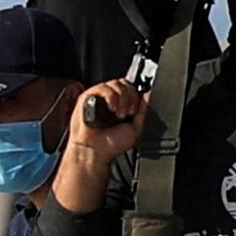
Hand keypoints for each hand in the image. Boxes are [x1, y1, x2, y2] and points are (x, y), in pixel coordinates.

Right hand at [60, 75, 149, 200]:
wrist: (95, 151)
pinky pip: (103, 87)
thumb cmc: (110, 145)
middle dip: (130, 97)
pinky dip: (111, 97)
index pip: (130, 88)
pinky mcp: (87, 96)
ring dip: (122, 98)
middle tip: (127, 113)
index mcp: (120, 105)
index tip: (134, 110)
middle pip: (125, 83)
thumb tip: (147, 94)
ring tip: (118, 113)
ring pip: (116, 83)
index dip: (135, 95)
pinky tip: (111, 109)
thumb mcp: (135, 128)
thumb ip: (142, 111)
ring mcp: (98, 97)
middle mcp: (109, 99)